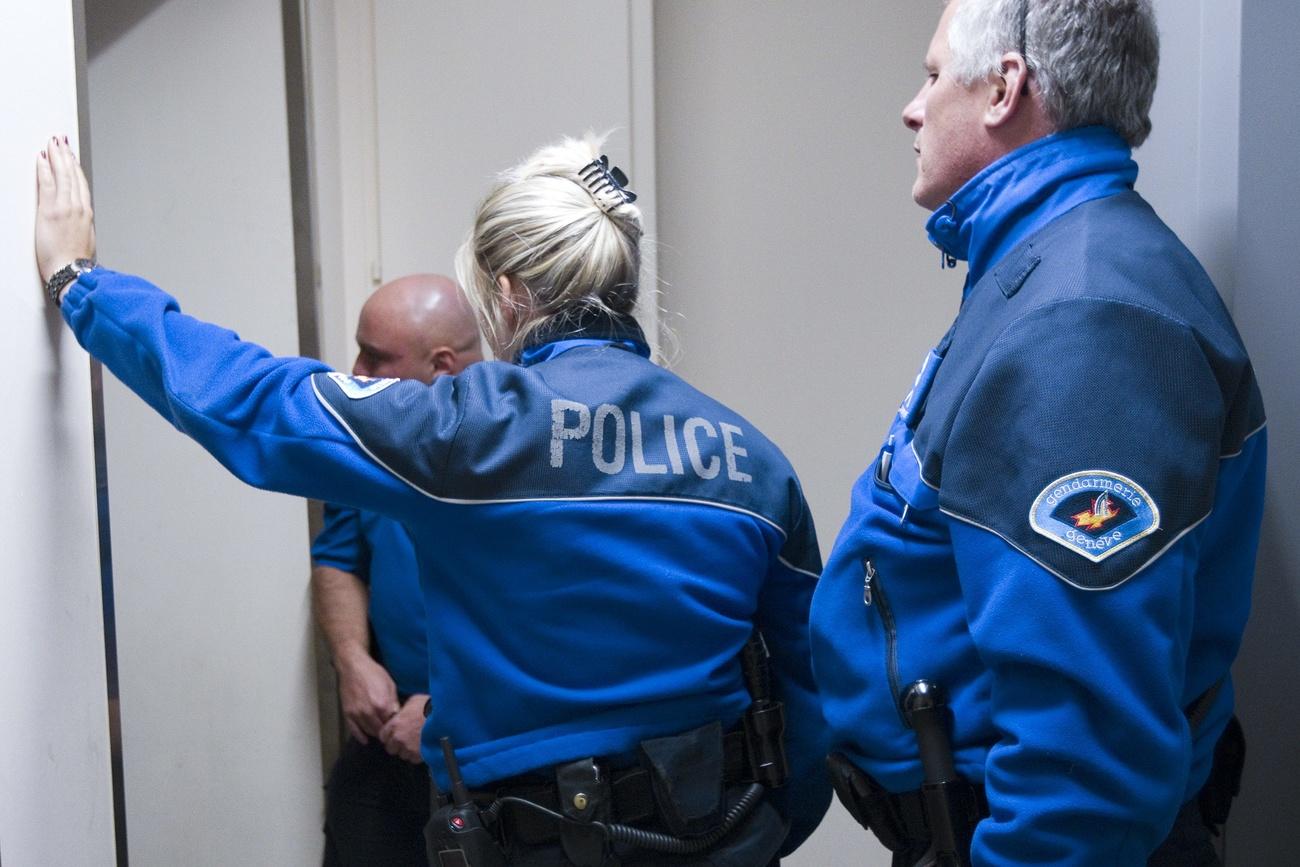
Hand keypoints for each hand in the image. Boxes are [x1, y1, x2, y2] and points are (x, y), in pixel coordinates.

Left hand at [35, 135, 95, 285]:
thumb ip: (79, 224)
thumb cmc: (75, 261)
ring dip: (56, 156)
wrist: (71, 272)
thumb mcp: (85, 239)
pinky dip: (45, 169)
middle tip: (60, 140)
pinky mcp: (50, 211)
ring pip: (62, 175)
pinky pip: (48, 183)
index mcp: (86, 214)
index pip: (81, 183)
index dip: (75, 167)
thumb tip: (75, 218)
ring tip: (52, 143)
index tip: (70, 156)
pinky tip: (41, 158)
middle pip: (72, 174)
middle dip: (66, 155)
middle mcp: (78, 207)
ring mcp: (65, 208)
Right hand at [336, 648, 398, 744]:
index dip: (395, 725)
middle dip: (386, 731)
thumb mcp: (390, 685)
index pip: (391, 723)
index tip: (397, 725)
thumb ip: (394, 702)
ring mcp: (357, 714)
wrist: (353, 666)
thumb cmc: (373, 673)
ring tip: (380, 733)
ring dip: (375, 733)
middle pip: (380, 730)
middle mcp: (369, 712)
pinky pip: (354, 730)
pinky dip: (360, 737)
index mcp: (382, 705)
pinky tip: (365, 740)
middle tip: (390, 732)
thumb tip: (397, 715)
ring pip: (368, 731)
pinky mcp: (348, 714)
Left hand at [379, 694, 427, 763]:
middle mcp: (398, 738)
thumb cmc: (430, 706)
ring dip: (408, 750)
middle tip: (407, 739)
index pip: (382, 736)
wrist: (445, 716)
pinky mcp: (419, 755)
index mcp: (394, 725)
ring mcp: (408, 748)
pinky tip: (423, 746)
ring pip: (403, 755)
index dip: (389, 735)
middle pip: (391, 748)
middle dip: (397, 745)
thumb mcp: (412, 702)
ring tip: (417, 742)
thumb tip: (401, 714)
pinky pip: (414, 759)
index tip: (395, 734)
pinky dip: (418, 755)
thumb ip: (403, 711)